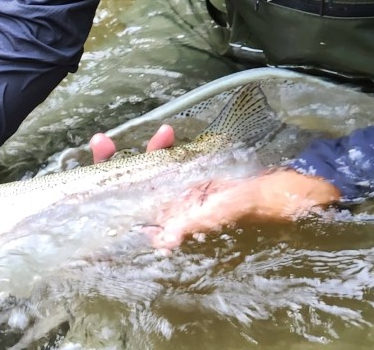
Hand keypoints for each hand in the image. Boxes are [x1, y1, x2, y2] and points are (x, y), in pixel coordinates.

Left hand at [88, 127, 340, 248]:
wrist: (284, 193)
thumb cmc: (254, 208)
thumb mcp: (221, 215)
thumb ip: (193, 224)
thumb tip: (162, 241)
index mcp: (169, 224)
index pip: (130, 217)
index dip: (108, 204)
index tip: (89, 187)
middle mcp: (168, 209)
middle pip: (128, 191)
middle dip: (110, 168)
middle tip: (99, 143)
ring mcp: (177, 192)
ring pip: (144, 173)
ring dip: (133, 154)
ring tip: (117, 136)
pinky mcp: (190, 177)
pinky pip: (168, 161)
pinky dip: (163, 147)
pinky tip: (166, 132)